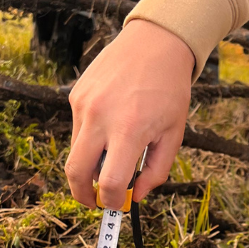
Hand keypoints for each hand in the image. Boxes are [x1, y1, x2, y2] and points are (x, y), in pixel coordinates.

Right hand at [66, 20, 193, 209]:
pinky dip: (91, 137)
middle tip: (94, 201)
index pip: (109, 183)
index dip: (111, 201)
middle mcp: (100, 118)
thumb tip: (136, 196)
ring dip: (90, 162)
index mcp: (129, 131)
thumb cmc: (170, 90)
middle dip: (82, 195)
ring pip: (76, 151)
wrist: (155, 42)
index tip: (116, 205)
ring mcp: (84, 105)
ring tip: (114, 150)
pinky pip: (78, 128)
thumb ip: (156, 170)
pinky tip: (112, 120)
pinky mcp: (76, 95)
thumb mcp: (174, 133)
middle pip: (75, 173)